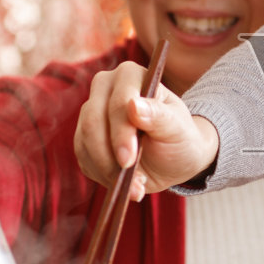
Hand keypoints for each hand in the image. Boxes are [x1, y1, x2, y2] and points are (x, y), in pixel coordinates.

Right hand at [74, 61, 220, 199]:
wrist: (173, 158)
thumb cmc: (179, 137)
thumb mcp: (178, 129)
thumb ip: (159, 116)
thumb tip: (133, 106)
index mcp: (130, 75)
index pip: (117, 103)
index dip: (120, 133)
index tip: (129, 160)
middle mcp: (104, 88)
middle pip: (92, 122)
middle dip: (109, 156)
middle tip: (132, 182)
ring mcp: (90, 112)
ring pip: (84, 142)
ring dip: (108, 171)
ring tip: (136, 187)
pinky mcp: (83, 138)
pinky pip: (83, 158)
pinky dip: (103, 176)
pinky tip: (124, 184)